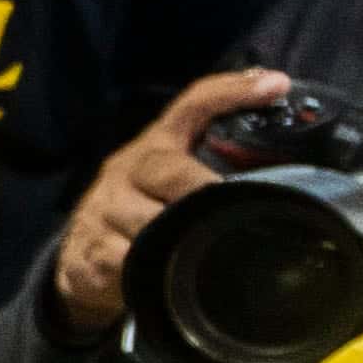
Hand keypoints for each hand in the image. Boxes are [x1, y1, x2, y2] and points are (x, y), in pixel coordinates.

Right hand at [51, 68, 285, 331]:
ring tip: (209, 245)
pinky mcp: (92, 252)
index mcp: (155, 147)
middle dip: (202, 186)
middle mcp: (127, 171)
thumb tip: (284, 154)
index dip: (231, 91)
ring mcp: (105, 211)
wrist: (78, 258)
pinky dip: (151, 269)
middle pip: (167, 170)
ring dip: (179, 234)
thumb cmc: (140, 211)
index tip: (277, 85)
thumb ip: (214, 165)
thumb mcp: (169, 182)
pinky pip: (126, 260)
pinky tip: (168, 276)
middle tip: (234, 199)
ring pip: (148, 221)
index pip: (192, 105)